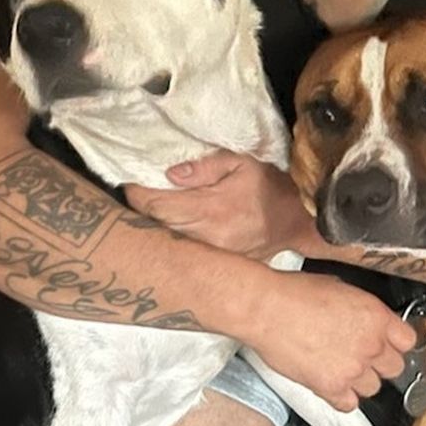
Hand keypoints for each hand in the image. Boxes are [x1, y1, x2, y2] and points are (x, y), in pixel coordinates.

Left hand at [124, 152, 307, 259]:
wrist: (296, 221)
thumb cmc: (269, 187)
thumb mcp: (242, 164)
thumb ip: (206, 167)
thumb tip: (171, 174)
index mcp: (211, 209)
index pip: (158, 206)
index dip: (137, 195)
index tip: (129, 183)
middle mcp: (207, 236)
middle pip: (157, 225)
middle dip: (143, 208)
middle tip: (136, 192)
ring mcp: (211, 253)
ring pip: (168, 239)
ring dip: (156, 223)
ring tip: (151, 206)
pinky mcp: (216, 261)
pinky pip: (185, 248)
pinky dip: (174, 235)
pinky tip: (173, 224)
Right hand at [244, 270, 415, 411]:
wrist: (267, 309)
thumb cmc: (296, 293)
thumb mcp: (341, 288)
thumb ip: (364, 310)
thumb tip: (370, 320)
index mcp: (376, 316)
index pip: (408, 341)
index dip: (397, 343)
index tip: (391, 345)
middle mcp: (370, 344)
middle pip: (395, 368)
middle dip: (380, 363)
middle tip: (364, 356)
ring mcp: (352, 368)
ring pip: (373, 388)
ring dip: (360, 381)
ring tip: (342, 367)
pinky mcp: (330, 387)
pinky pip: (349, 404)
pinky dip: (342, 397)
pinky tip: (332, 383)